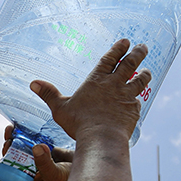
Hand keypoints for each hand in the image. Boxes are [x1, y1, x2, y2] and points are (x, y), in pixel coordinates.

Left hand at [2, 125, 73, 180]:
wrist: (90, 172)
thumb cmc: (69, 180)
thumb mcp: (55, 174)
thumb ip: (44, 162)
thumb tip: (35, 147)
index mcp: (31, 176)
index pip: (14, 166)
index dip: (8, 154)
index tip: (8, 143)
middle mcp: (34, 167)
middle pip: (18, 153)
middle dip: (12, 142)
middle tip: (10, 130)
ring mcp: (42, 157)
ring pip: (27, 145)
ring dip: (20, 136)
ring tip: (14, 126)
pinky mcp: (50, 149)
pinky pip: (38, 140)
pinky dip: (32, 133)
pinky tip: (28, 125)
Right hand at [29, 39, 150, 142]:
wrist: (101, 138)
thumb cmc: (79, 123)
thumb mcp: (60, 108)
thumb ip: (49, 94)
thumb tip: (33, 83)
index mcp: (97, 80)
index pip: (110, 59)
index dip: (118, 49)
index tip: (126, 41)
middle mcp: (114, 84)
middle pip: (130, 64)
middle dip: (137, 53)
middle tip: (143, 47)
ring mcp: (126, 96)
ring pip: (140, 80)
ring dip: (145, 74)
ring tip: (147, 70)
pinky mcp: (133, 110)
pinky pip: (138, 102)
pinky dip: (138, 100)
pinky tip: (138, 101)